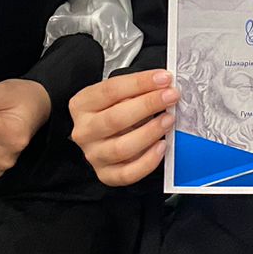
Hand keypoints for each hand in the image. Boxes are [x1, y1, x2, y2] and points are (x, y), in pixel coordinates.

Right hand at [68, 70, 177, 186]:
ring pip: (121, 148)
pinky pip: (128, 173)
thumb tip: (163, 85)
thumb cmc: (112, 111)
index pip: (111, 90)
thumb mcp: (118, 95)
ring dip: (150, 132)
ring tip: (168, 120)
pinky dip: (147, 161)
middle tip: (170, 97)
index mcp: (82, 105)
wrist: (103, 137)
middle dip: (148, 105)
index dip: (140, 83)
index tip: (163, 79)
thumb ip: (135, 90)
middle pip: (115, 118)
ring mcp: (94, 155)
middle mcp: (84, 131)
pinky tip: (161, 146)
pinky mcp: (106, 174)